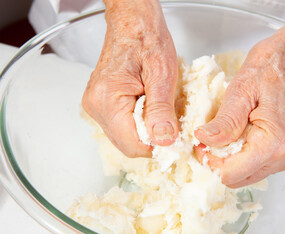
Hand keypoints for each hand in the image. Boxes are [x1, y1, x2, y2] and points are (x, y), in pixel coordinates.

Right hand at [82, 0, 178, 156]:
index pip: (132, 145)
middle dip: (153, 138)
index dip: (157, 146)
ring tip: (159, 108)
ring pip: (126, 136)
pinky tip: (149, 106)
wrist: (133, 22)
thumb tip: (164, 140)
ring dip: (147, 130)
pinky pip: (123, 125)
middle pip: (128, 144)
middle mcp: (96, 106)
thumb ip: (161, 110)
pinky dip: (140, 122)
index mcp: (107, 99)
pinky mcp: (102, 104)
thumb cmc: (146, 38)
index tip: (175, 137)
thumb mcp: (162, 73)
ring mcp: (97, 106)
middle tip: (170, 120)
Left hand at [195, 36, 284, 187]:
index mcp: (275, 143)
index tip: (200, 142)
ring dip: (229, 159)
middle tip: (208, 137)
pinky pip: (256, 165)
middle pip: (238, 178)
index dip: (209, 160)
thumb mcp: (241, 90)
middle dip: (218, 162)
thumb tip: (203, 140)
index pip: (231, 173)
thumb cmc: (272, 66)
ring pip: (246, 174)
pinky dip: (242, 155)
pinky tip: (238, 133)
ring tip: (224, 132)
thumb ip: (225, 121)